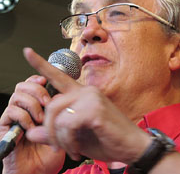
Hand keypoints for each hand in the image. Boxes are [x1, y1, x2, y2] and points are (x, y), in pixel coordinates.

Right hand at [0, 75, 64, 173]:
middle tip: (48, 101)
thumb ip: (60, 111)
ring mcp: (14, 117)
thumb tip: (59, 94)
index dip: (37, 77)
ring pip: (17, 95)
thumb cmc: (52, 150)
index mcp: (38, 106)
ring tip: (42, 118)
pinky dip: (24, 117)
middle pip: (24, 85)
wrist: (39, 171)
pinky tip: (31, 127)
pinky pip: (11, 111)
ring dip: (32, 104)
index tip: (45, 79)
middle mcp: (25, 109)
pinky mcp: (5, 126)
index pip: (34, 84)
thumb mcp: (61, 127)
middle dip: (37, 89)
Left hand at [23, 48, 151, 163]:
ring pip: (58, 115)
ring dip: (60, 138)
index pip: (59, 77)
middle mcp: (87, 91)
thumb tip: (32, 133)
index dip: (41, 65)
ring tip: (71, 149)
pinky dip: (69, 140)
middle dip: (50, 130)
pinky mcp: (96, 110)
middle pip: (52, 104)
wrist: (132, 147)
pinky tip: (78, 149)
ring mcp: (92, 98)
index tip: (27, 51)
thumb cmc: (107, 140)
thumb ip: (55, 133)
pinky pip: (68, 124)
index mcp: (82, 94)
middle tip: (58, 147)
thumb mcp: (75, 138)